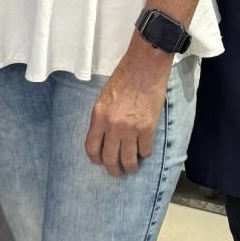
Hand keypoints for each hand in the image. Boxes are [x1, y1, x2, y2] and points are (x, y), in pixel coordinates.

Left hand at [85, 37, 171, 175]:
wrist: (144, 68)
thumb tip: (104, 136)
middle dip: (113, 169)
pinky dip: (144, 154)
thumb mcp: (104, 98)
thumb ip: (102, 118)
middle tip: (117, 172)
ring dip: (130, 167)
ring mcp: (131, 129)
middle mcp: (112, 126)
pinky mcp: (147, 128)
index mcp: (98, 117)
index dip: (96, 160)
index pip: (92, 148)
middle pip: (109, 158)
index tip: (101, 162)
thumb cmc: (124, 78)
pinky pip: (145, 150)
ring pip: (128, 159)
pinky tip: (144, 152)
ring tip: (132, 168)